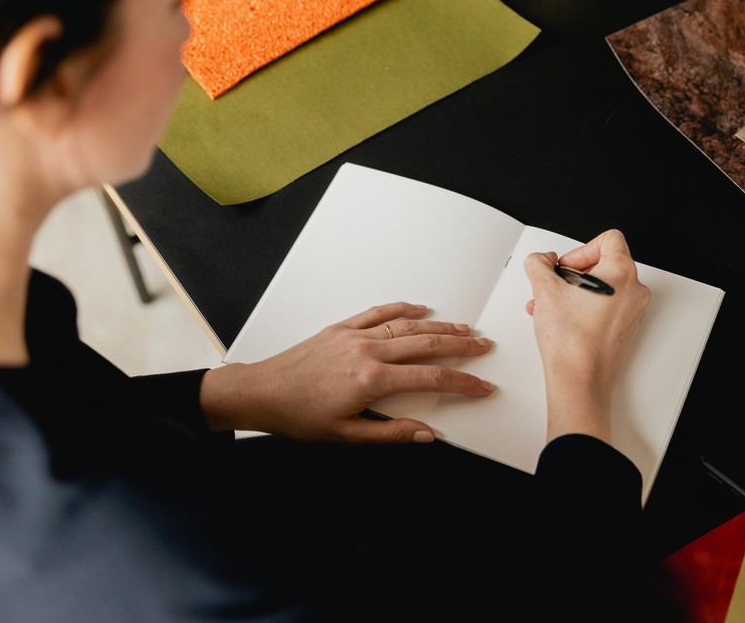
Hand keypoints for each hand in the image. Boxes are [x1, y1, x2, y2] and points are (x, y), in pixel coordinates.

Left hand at [199, 302, 493, 443]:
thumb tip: (426, 434)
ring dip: (439, 325)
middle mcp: (367, 352)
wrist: (261, 392)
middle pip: (427, 344)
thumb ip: (391, 434)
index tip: (482, 386)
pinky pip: (378, 312)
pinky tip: (419, 308)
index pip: (431, 379)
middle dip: (461, 345)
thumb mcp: (347, 435)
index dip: (463, 382)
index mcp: (372, 381)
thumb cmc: (298, 416)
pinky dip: (402, 308)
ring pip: (407, 325)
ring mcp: (354, 336)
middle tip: (484, 346)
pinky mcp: (341, 328)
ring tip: (463, 328)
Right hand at [524, 229, 650, 443]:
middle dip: (573, 274)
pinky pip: (605, 307)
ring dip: (574, 292)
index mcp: (621, 273)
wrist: (579, 380)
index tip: (565, 266)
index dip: (580, 249)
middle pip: (603, 264)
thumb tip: (542, 261)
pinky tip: (561, 320)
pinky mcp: (624, 329)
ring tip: (551, 306)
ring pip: (602, 288)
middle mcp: (634, 291)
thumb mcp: (544, 289)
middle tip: (555, 286)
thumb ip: (539, 263)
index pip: (608, 239)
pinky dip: (584, 308)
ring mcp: (632, 312)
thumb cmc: (571, 342)